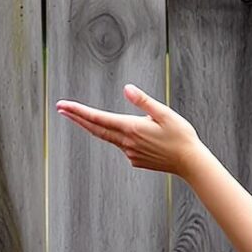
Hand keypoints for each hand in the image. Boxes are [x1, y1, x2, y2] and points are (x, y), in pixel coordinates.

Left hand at [55, 85, 204, 177]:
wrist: (190, 162)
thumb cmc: (181, 135)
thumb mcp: (165, 113)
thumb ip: (143, 101)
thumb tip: (127, 88)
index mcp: (131, 128)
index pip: (98, 118)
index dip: (78, 111)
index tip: (63, 106)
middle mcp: (126, 142)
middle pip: (95, 129)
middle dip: (77, 118)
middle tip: (61, 109)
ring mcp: (130, 153)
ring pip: (107, 137)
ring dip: (94, 127)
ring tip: (82, 116)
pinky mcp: (135, 160)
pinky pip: (123, 145)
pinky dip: (119, 137)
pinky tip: (130, 133)